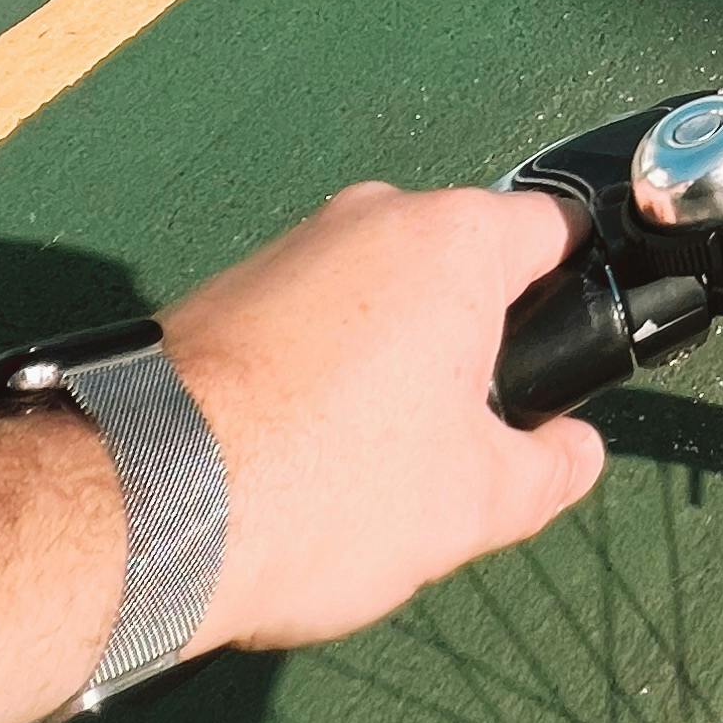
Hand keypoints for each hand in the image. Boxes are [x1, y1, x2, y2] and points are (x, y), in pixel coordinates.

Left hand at [162, 185, 604, 653]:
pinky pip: (303, 322)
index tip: (561, 361)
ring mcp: (286, 248)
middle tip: (463, 438)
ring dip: (387, 361)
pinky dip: (314, 374)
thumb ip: (551, 469)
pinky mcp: (216, 292)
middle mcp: (371, 216)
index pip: (553, 229)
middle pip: (456, 266)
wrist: (147, 506)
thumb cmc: (336, 488)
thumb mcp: (478, 504)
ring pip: (375, 296)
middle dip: (471, 342)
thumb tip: (575, 450)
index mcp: (452, 240)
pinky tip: (294, 456)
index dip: (573, 293)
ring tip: (365, 464)